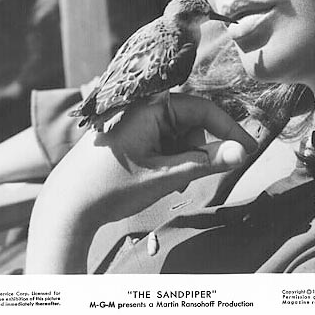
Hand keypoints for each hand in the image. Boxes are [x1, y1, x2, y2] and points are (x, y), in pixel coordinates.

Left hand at [25, 93, 256, 272]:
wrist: (65, 207)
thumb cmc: (110, 188)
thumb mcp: (164, 176)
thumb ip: (206, 163)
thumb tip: (243, 152)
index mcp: (149, 107)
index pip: (202, 108)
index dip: (229, 129)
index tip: (249, 151)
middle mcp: (142, 108)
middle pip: (191, 123)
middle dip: (197, 151)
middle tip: (188, 179)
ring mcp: (135, 122)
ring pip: (179, 136)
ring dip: (183, 159)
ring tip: (167, 183)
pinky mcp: (130, 135)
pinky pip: (164, 142)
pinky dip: (170, 161)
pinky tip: (158, 180)